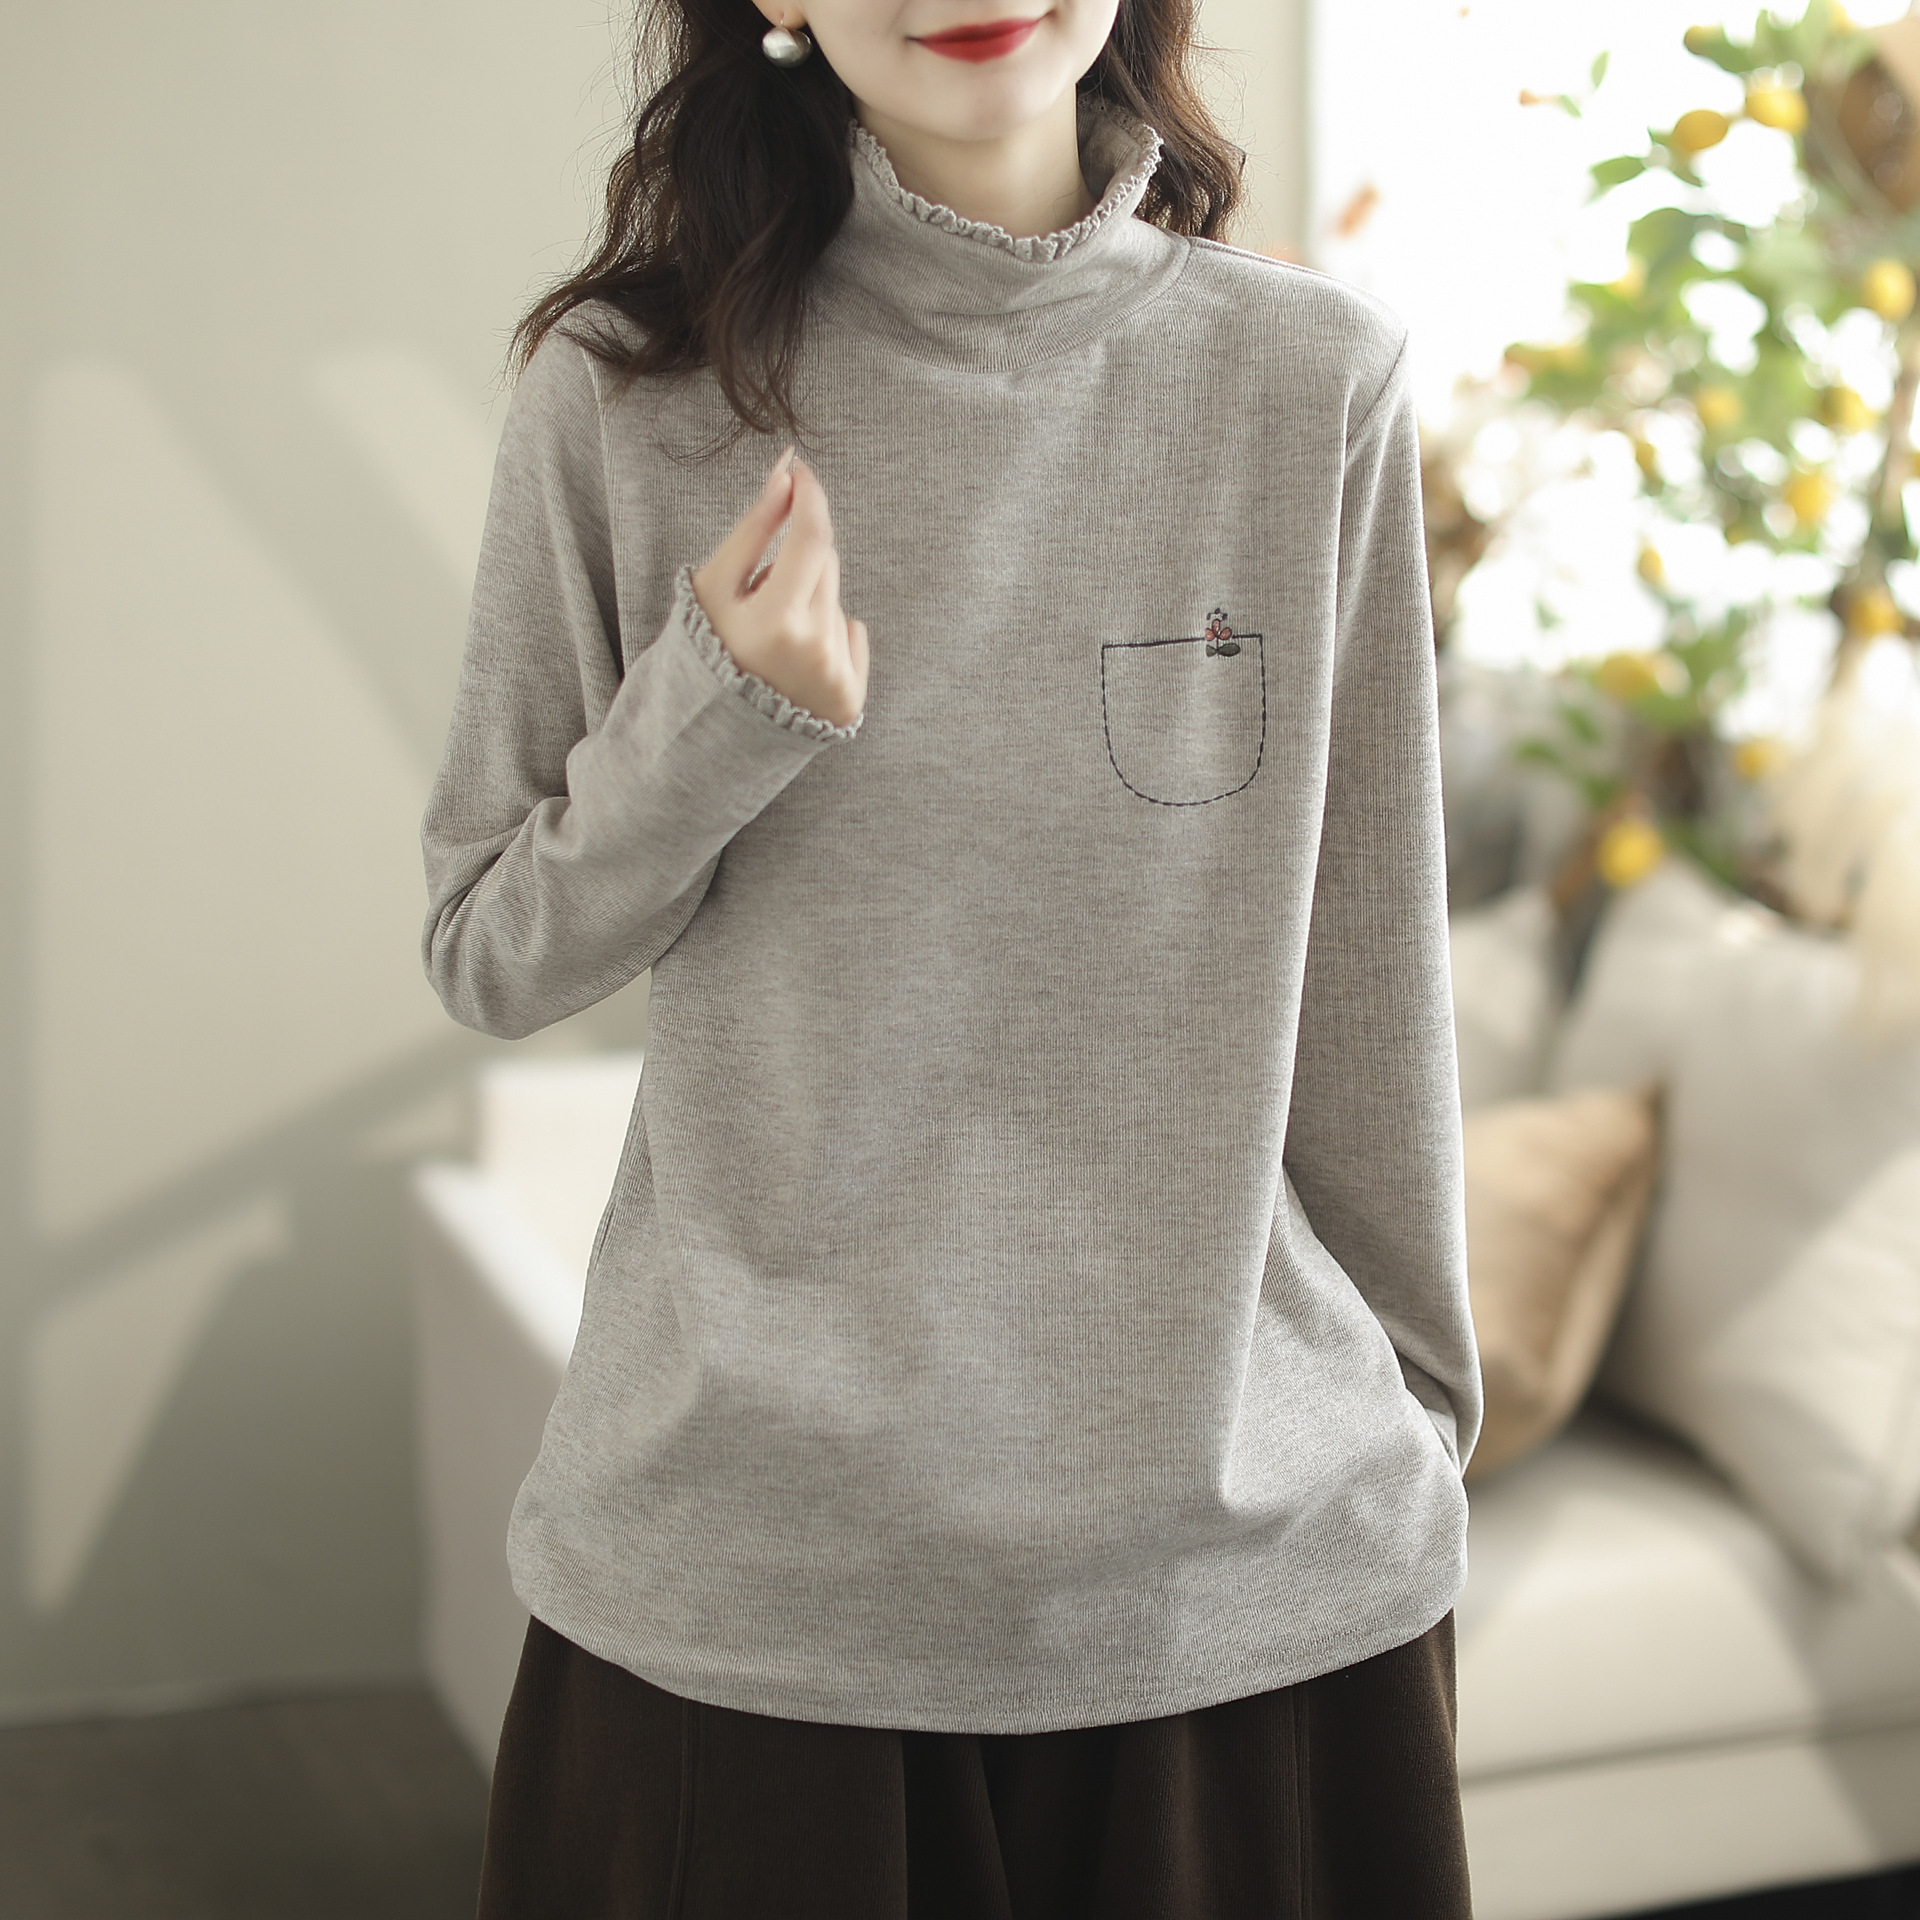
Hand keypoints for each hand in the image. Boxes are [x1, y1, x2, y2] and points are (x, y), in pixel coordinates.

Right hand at [690, 447, 869, 729]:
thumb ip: (754, 528)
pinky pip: (852, 633)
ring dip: (810, 602)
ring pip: (836, 599)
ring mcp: (837, 675)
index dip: (810, 496)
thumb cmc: (706, 650)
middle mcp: (815, 648)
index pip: (812, 536)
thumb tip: (786, 475)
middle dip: (798, 561)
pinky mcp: (851, 696)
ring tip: (774, 639)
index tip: (802, 473)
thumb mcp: (714, 586)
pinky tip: (797, 661)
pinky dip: (830, 636)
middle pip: (826, 563)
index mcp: (777, 619)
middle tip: (762, 595)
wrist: (713, 732)